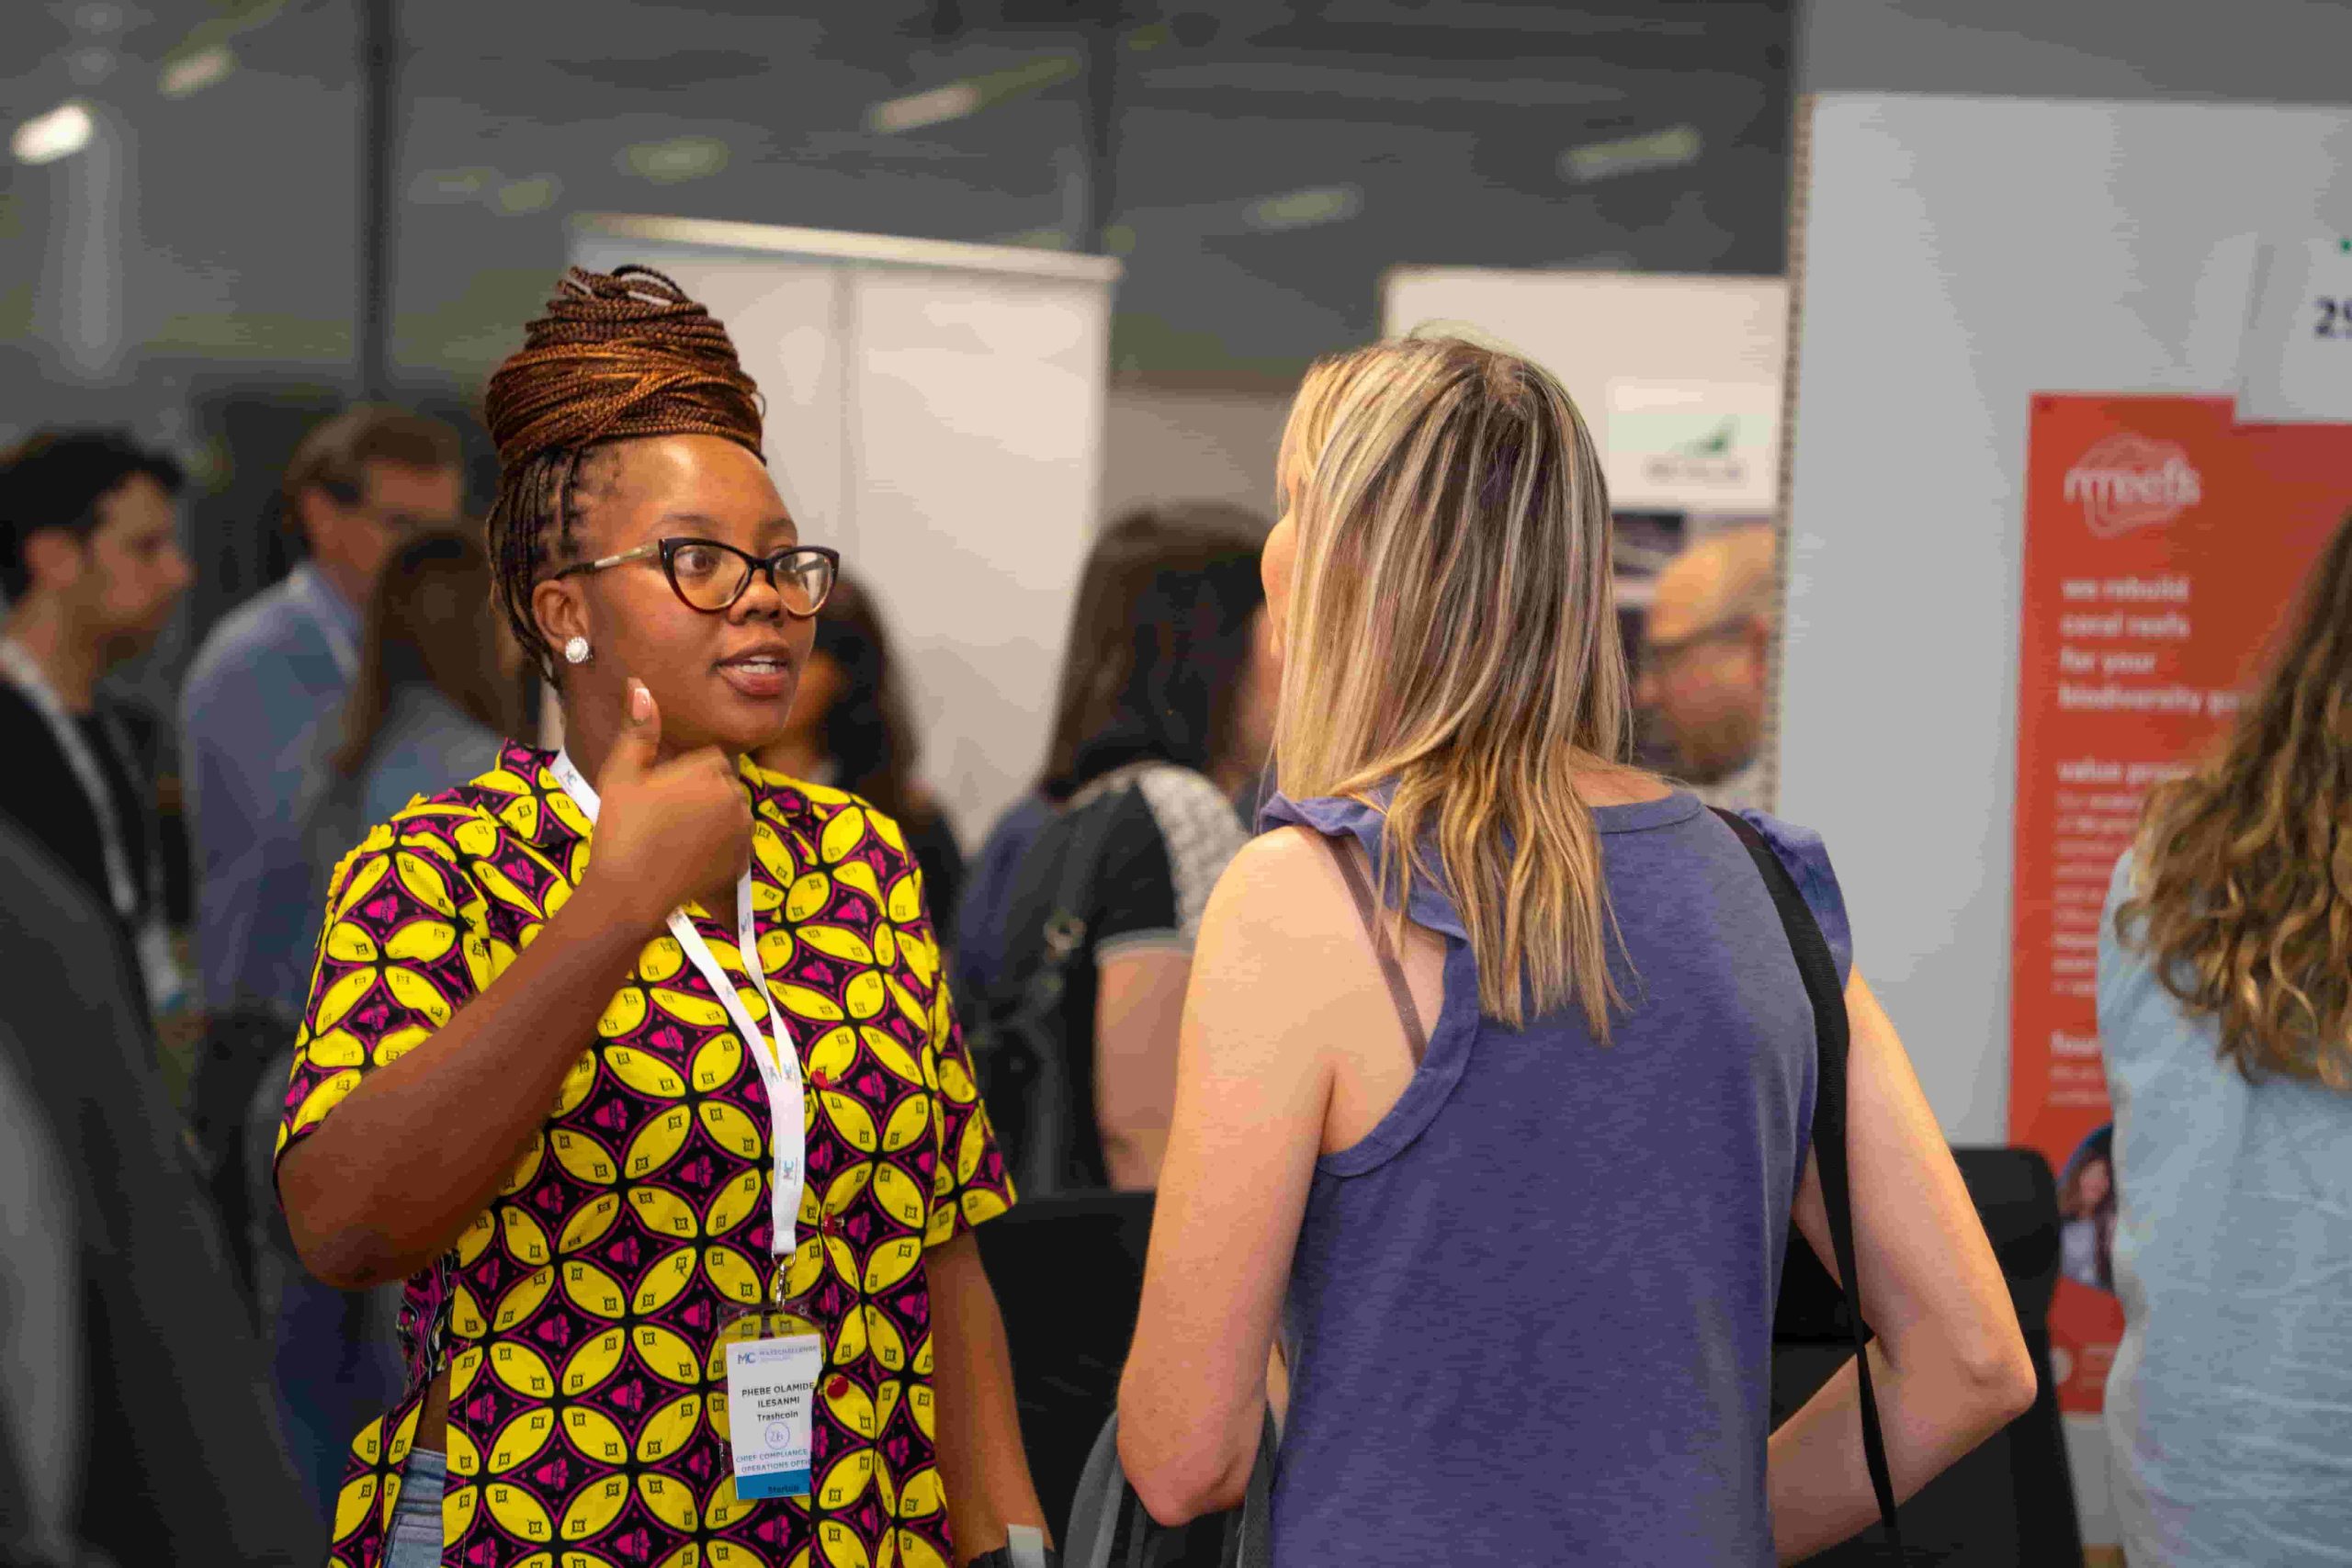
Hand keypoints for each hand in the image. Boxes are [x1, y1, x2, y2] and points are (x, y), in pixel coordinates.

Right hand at [584, 679, 751, 929]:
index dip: (683, 775)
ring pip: (731, 813)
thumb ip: (638, 729)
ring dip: (712, 819)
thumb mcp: (622, 774)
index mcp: (710, 771)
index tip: (660, 795)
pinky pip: (734, 843)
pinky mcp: (743, 862)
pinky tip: (687, 857)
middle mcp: (735, 797)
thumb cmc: (621, 829)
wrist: (629, 893)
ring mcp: (743, 833)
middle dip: (700, 795)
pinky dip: (718, 847)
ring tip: (674, 838)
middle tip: (663, 819)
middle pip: (723, 784)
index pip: (709, 759)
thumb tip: (639, 685)